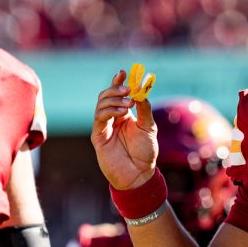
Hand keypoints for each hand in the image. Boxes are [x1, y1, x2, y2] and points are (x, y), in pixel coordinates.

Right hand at [91, 71, 157, 189]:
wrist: (139, 174)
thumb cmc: (145, 152)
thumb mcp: (149, 127)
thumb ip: (144, 109)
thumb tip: (140, 91)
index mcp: (124, 114)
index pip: (118, 93)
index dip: (118, 82)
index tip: (123, 72)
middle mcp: (112, 118)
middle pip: (106, 95)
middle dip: (116, 89)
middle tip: (128, 88)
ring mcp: (104, 126)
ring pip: (101, 104)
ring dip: (114, 99)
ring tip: (128, 103)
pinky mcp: (98, 136)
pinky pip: (99, 118)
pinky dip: (109, 111)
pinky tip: (121, 112)